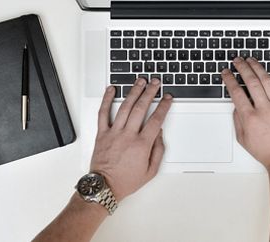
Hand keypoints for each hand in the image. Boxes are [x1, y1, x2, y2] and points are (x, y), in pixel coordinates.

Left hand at [90, 78, 172, 200]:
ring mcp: (113, 133)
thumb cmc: (126, 181)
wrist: (104, 187)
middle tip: (155, 83)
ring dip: (133, 92)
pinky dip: (107, 99)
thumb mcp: (150, 171)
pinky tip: (111, 89)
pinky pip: (103, 113)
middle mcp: (127, 135)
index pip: (156, 119)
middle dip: (150, 92)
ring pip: (125, 107)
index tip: (167, 98)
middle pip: (141, 108)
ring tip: (140, 81)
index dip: (164, 106)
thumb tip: (159, 133)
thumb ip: (158, 150)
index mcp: (141, 145)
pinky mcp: (101, 134)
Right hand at [222, 58, 269, 170]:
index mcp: (250, 118)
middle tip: (237, 61)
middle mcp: (265, 110)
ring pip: (267, 80)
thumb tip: (237, 105)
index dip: (229, 79)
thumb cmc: (266, 151)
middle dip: (242, 68)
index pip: (236, 92)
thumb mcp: (243, 138)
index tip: (226, 73)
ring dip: (258, 67)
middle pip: (251, 82)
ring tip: (252, 60)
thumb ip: (238, 119)